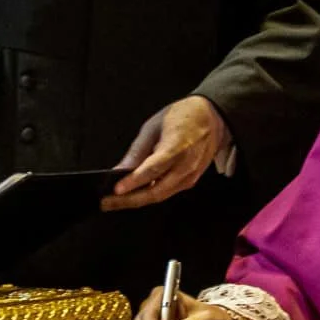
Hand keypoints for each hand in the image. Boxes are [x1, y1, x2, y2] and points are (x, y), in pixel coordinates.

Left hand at [102, 96, 226, 211]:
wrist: (211, 118)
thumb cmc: (182, 117)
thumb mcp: (154, 126)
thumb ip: (138, 150)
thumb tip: (121, 169)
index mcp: (176, 148)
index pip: (152, 170)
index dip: (133, 182)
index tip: (116, 190)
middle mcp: (186, 166)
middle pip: (156, 191)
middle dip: (130, 200)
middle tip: (107, 202)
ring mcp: (190, 176)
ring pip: (160, 196)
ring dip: (137, 201)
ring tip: (115, 201)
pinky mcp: (191, 181)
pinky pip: (167, 192)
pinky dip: (150, 196)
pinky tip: (134, 195)